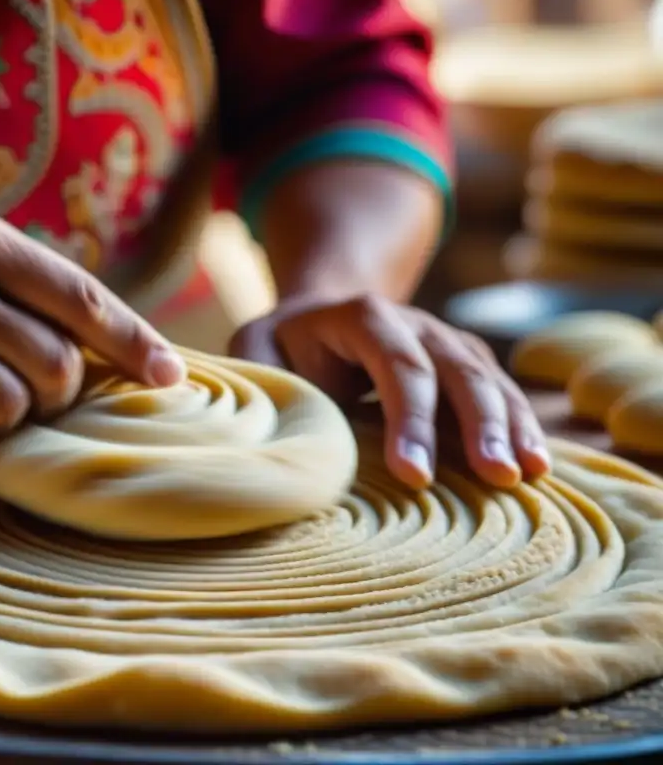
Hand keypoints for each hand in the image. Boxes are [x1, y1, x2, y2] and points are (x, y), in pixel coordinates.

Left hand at [229, 294, 550, 489]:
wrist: (319, 316)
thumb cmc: (282, 346)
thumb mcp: (256, 349)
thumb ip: (264, 377)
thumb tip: (281, 432)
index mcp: (363, 316)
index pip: (397, 364)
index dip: (410, 418)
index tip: (414, 476)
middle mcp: (415, 323)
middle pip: (456, 368)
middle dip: (479, 423)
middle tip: (495, 476)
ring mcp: (446, 341)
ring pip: (489, 378)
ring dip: (511, 426)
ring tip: (525, 476)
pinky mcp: (464, 365)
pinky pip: (502, 392)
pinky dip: (521, 425)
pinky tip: (537, 465)